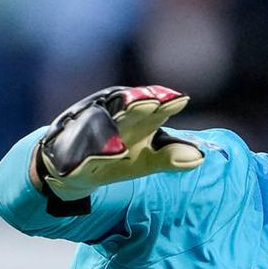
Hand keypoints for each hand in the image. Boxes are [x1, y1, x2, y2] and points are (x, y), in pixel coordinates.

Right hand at [34, 85, 202, 199]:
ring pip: (96, 126)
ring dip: (107, 129)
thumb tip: (199, 157)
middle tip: (149, 102)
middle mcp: (110, 119)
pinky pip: (77, 152)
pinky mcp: (68, 153)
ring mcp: (87, 133)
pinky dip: (87, 154)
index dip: (163, 102)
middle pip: (122, 109)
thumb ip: (170, 157)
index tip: (179, 100)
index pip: (151, 107)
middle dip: (134, 104)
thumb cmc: (116, 156)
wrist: (71, 168)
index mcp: (133, 119)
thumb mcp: (145, 160)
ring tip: (122, 137)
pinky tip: (96, 158)